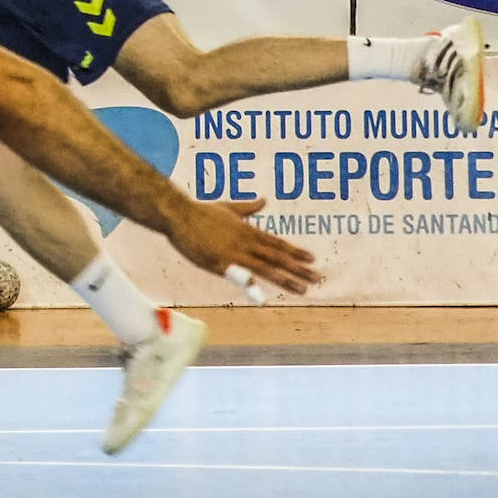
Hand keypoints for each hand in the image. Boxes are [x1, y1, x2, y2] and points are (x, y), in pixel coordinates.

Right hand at [168, 198, 319, 295]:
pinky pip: (238, 277)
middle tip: (318, 277)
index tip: (312, 259)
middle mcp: (246, 242)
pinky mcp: (219, 263)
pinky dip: (251, 286)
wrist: (179, 215)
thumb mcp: (228, 207)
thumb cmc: (201, 211)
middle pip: (277, 257)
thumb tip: (264, 200)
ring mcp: (234, 253)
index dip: (295, 251)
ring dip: (286, 279)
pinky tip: (262, 297)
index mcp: (248, 231)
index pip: (277, 243)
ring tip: (304, 290)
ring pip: (265, 268)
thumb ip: (248, 208)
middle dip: (299, 268)